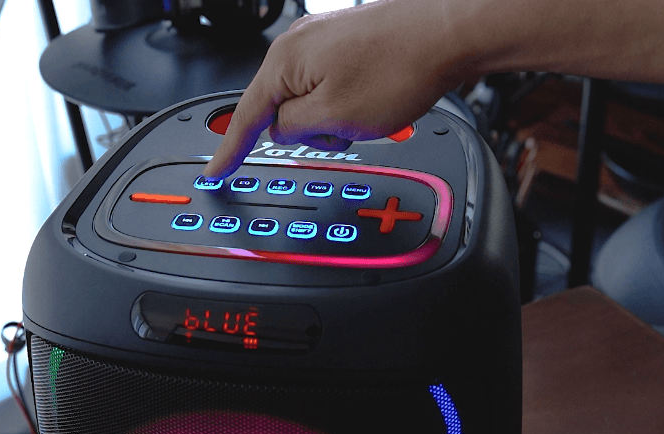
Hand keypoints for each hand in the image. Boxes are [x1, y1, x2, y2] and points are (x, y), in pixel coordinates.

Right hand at [203, 0, 469, 178]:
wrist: (449, 32)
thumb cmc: (400, 66)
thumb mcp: (334, 118)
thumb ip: (293, 130)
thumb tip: (281, 131)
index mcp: (284, 62)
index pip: (245, 118)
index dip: (230, 152)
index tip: (215, 171)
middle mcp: (297, 45)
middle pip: (281, 111)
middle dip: (308, 133)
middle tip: (344, 130)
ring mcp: (322, 41)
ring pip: (310, 103)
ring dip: (332, 120)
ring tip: (367, 112)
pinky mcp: (345, 44)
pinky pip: (329, 88)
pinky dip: (345, 105)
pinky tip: (373, 101)